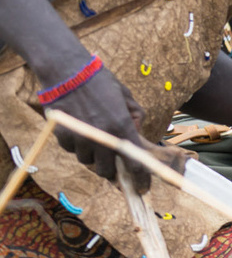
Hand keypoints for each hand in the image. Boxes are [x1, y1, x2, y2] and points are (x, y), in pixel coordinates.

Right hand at [49, 64, 151, 192]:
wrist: (66, 69)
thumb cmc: (100, 81)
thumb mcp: (126, 96)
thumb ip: (135, 117)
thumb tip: (137, 133)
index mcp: (122, 128)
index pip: (135, 165)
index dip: (140, 180)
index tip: (142, 188)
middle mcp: (102, 138)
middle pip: (107, 172)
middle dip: (111, 169)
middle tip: (113, 162)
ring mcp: (80, 138)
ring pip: (88, 162)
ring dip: (93, 156)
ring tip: (94, 137)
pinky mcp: (63, 135)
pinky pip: (72, 150)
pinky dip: (76, 145)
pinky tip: (79, 130)